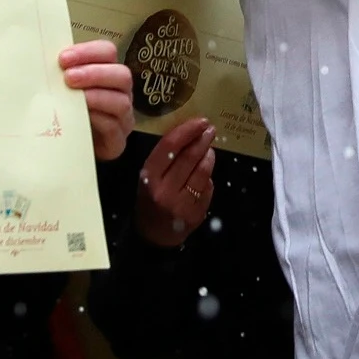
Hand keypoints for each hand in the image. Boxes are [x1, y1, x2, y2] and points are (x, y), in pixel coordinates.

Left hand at [62, 40, 134, 161]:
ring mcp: (122, 118)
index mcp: (106, 72)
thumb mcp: (61, 89)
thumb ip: (56, 74)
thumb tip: (36, 60)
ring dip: (96, 96)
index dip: (87, 52)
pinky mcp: (117, 141)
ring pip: (121, 102)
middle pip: (121, 75)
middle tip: (68, 78)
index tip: (63, 59)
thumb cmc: (65, 113)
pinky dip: (97, 119)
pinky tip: (79, 117)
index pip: (106, 52)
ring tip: (73, 96)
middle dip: (94, 74)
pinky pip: (113, 127)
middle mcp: (120, 93)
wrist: (68, 148)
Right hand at [136, 119, 218, 248]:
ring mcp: (182, 203)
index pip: (170, 147)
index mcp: (149, 177)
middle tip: (210, 129)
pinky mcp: (196, 213)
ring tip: (209, 149)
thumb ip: (165, 158)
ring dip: (209, 156)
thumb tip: (189, 134)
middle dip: (202, 140)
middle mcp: (164, 190)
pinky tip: (205, 173)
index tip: (200, 121)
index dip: (187, 131)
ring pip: (202, 172)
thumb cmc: (149, 200)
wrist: (154, 236)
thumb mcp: (148, 178)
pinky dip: (208, 177)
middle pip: (189, 158)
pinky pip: (207, 188)